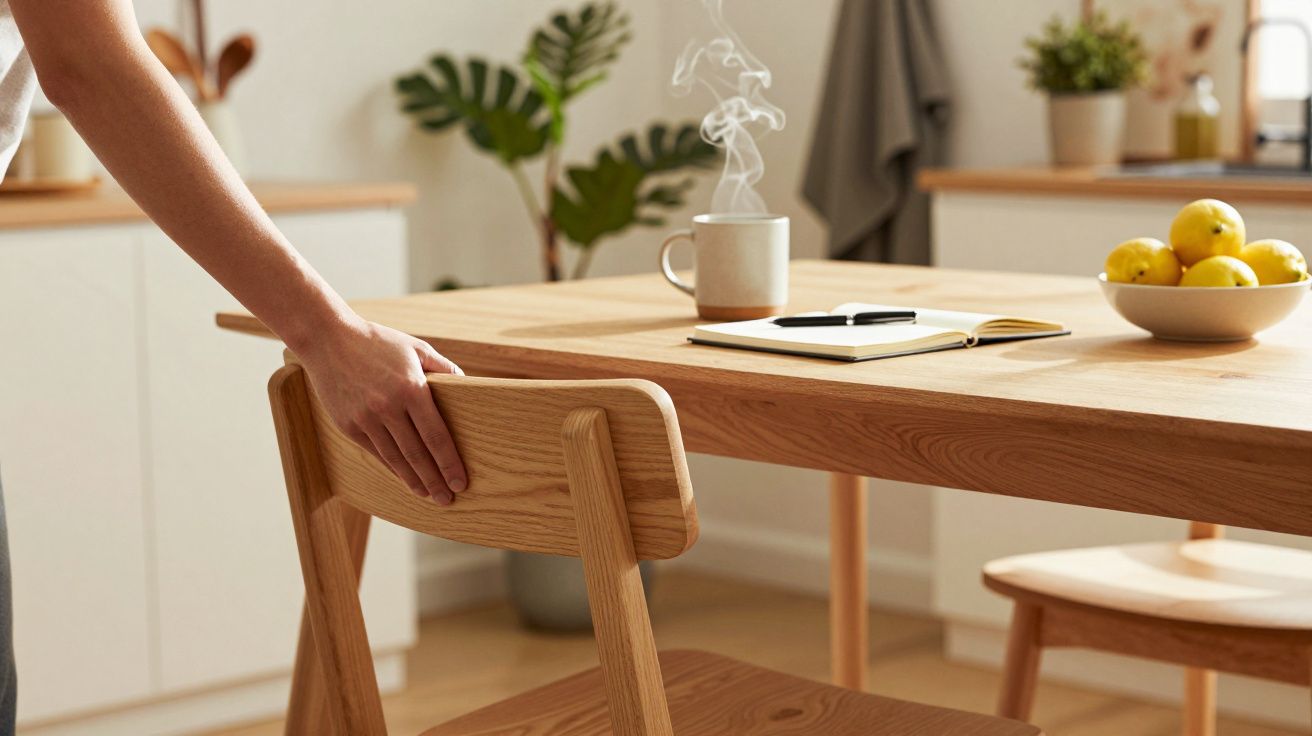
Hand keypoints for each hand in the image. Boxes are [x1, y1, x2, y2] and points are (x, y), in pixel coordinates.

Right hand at [296, 318, 467, 504]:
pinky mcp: (347, 424)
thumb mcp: (416, 347)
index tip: (461, 482)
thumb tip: (466, 384)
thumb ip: (444, 367)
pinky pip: (375, 452)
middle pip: (417, 454)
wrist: (328, 338)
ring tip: (429, 495)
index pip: (436, 436)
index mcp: (411, 388)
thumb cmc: (377, 342)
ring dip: (414, 481)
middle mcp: (388, 407)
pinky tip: (404, 478)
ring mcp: (365, 418)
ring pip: (395, 459)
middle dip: (435, 480)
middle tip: (448, 499)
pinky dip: (391, 468)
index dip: (450, 463)